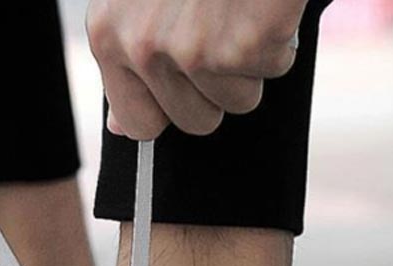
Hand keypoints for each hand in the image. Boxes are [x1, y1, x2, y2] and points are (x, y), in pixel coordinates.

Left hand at [86, 0, 304, 139]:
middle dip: (218, 85)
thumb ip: (127, 57)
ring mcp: (190, 48)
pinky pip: (274, 70)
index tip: (187, 80)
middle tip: (222, 27)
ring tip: (241, 6)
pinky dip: (283, 36)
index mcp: (109, 35)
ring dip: (252, 60)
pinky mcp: (241, 43)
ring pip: (237, 101)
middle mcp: (142, 48)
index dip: (171, 109)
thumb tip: (121, 126)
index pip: (138, 125)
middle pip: (194, 121)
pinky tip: (265, 1)